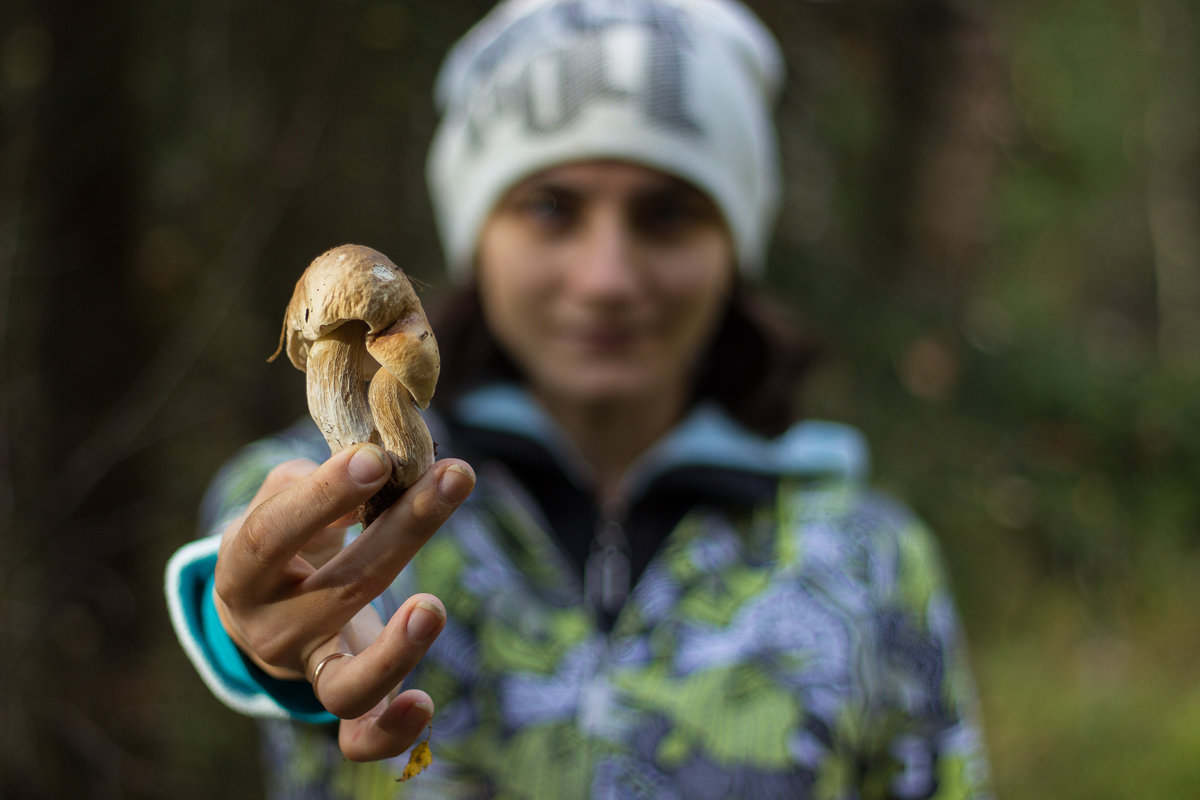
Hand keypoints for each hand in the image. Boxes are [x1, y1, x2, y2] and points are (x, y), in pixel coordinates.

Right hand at [211, 443, 474, 760]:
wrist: (264, 607)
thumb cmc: (286, 536)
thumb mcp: (284, 498)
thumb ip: (321, 483)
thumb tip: (381, 465)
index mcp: (244, 571)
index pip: (274, 534)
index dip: (323, 496)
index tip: (375, 459)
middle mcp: (271, 630)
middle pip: (341, 587)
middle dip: (405, 527)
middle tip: (454, 476)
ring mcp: (308, 672)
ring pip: (346, 683)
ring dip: (395, 650)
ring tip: (432, 608)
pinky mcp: (343, 702)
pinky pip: (358, 737)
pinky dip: (388, 734)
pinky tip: (423, 706)